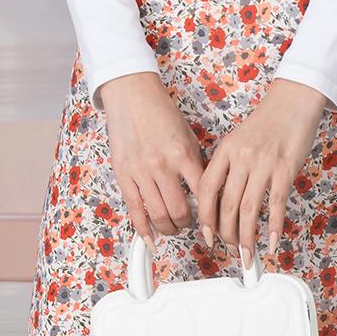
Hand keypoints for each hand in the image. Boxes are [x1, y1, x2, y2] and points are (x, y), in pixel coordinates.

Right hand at [97, 72, 203, 242]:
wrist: (132, 95)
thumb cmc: (161, 113)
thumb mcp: (188, 136)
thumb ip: (194, 164)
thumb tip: (205, 192)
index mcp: (184, 155)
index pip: (203, 194)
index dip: (210, 213)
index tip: (212, 221)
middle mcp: (162, 166)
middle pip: (180, 211)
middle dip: (188, 224)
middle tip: (190, 225)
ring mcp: (141, 172)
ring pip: (158, 215)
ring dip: (168, 228)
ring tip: (173, 228)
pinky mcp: (124, 175)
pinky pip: (134, 210)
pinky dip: (143, 230)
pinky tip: (150, 239)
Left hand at [196, 78, 329, 261]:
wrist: (294, 101)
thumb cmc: (268, 121)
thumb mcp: (238, 140)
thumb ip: (228, 167)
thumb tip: (220, 200)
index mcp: (225, 150)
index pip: (207, 190)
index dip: (204, 217)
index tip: (206, 235)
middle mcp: (241, 158)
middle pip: (226, 205)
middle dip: (226, 234)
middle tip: (229, 248)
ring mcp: (263, 164)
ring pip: (248, 210)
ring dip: (247, 238)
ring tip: (247, 254)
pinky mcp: (285, 169)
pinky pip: (276, 204)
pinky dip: (273, 227)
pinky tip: (271, 242)